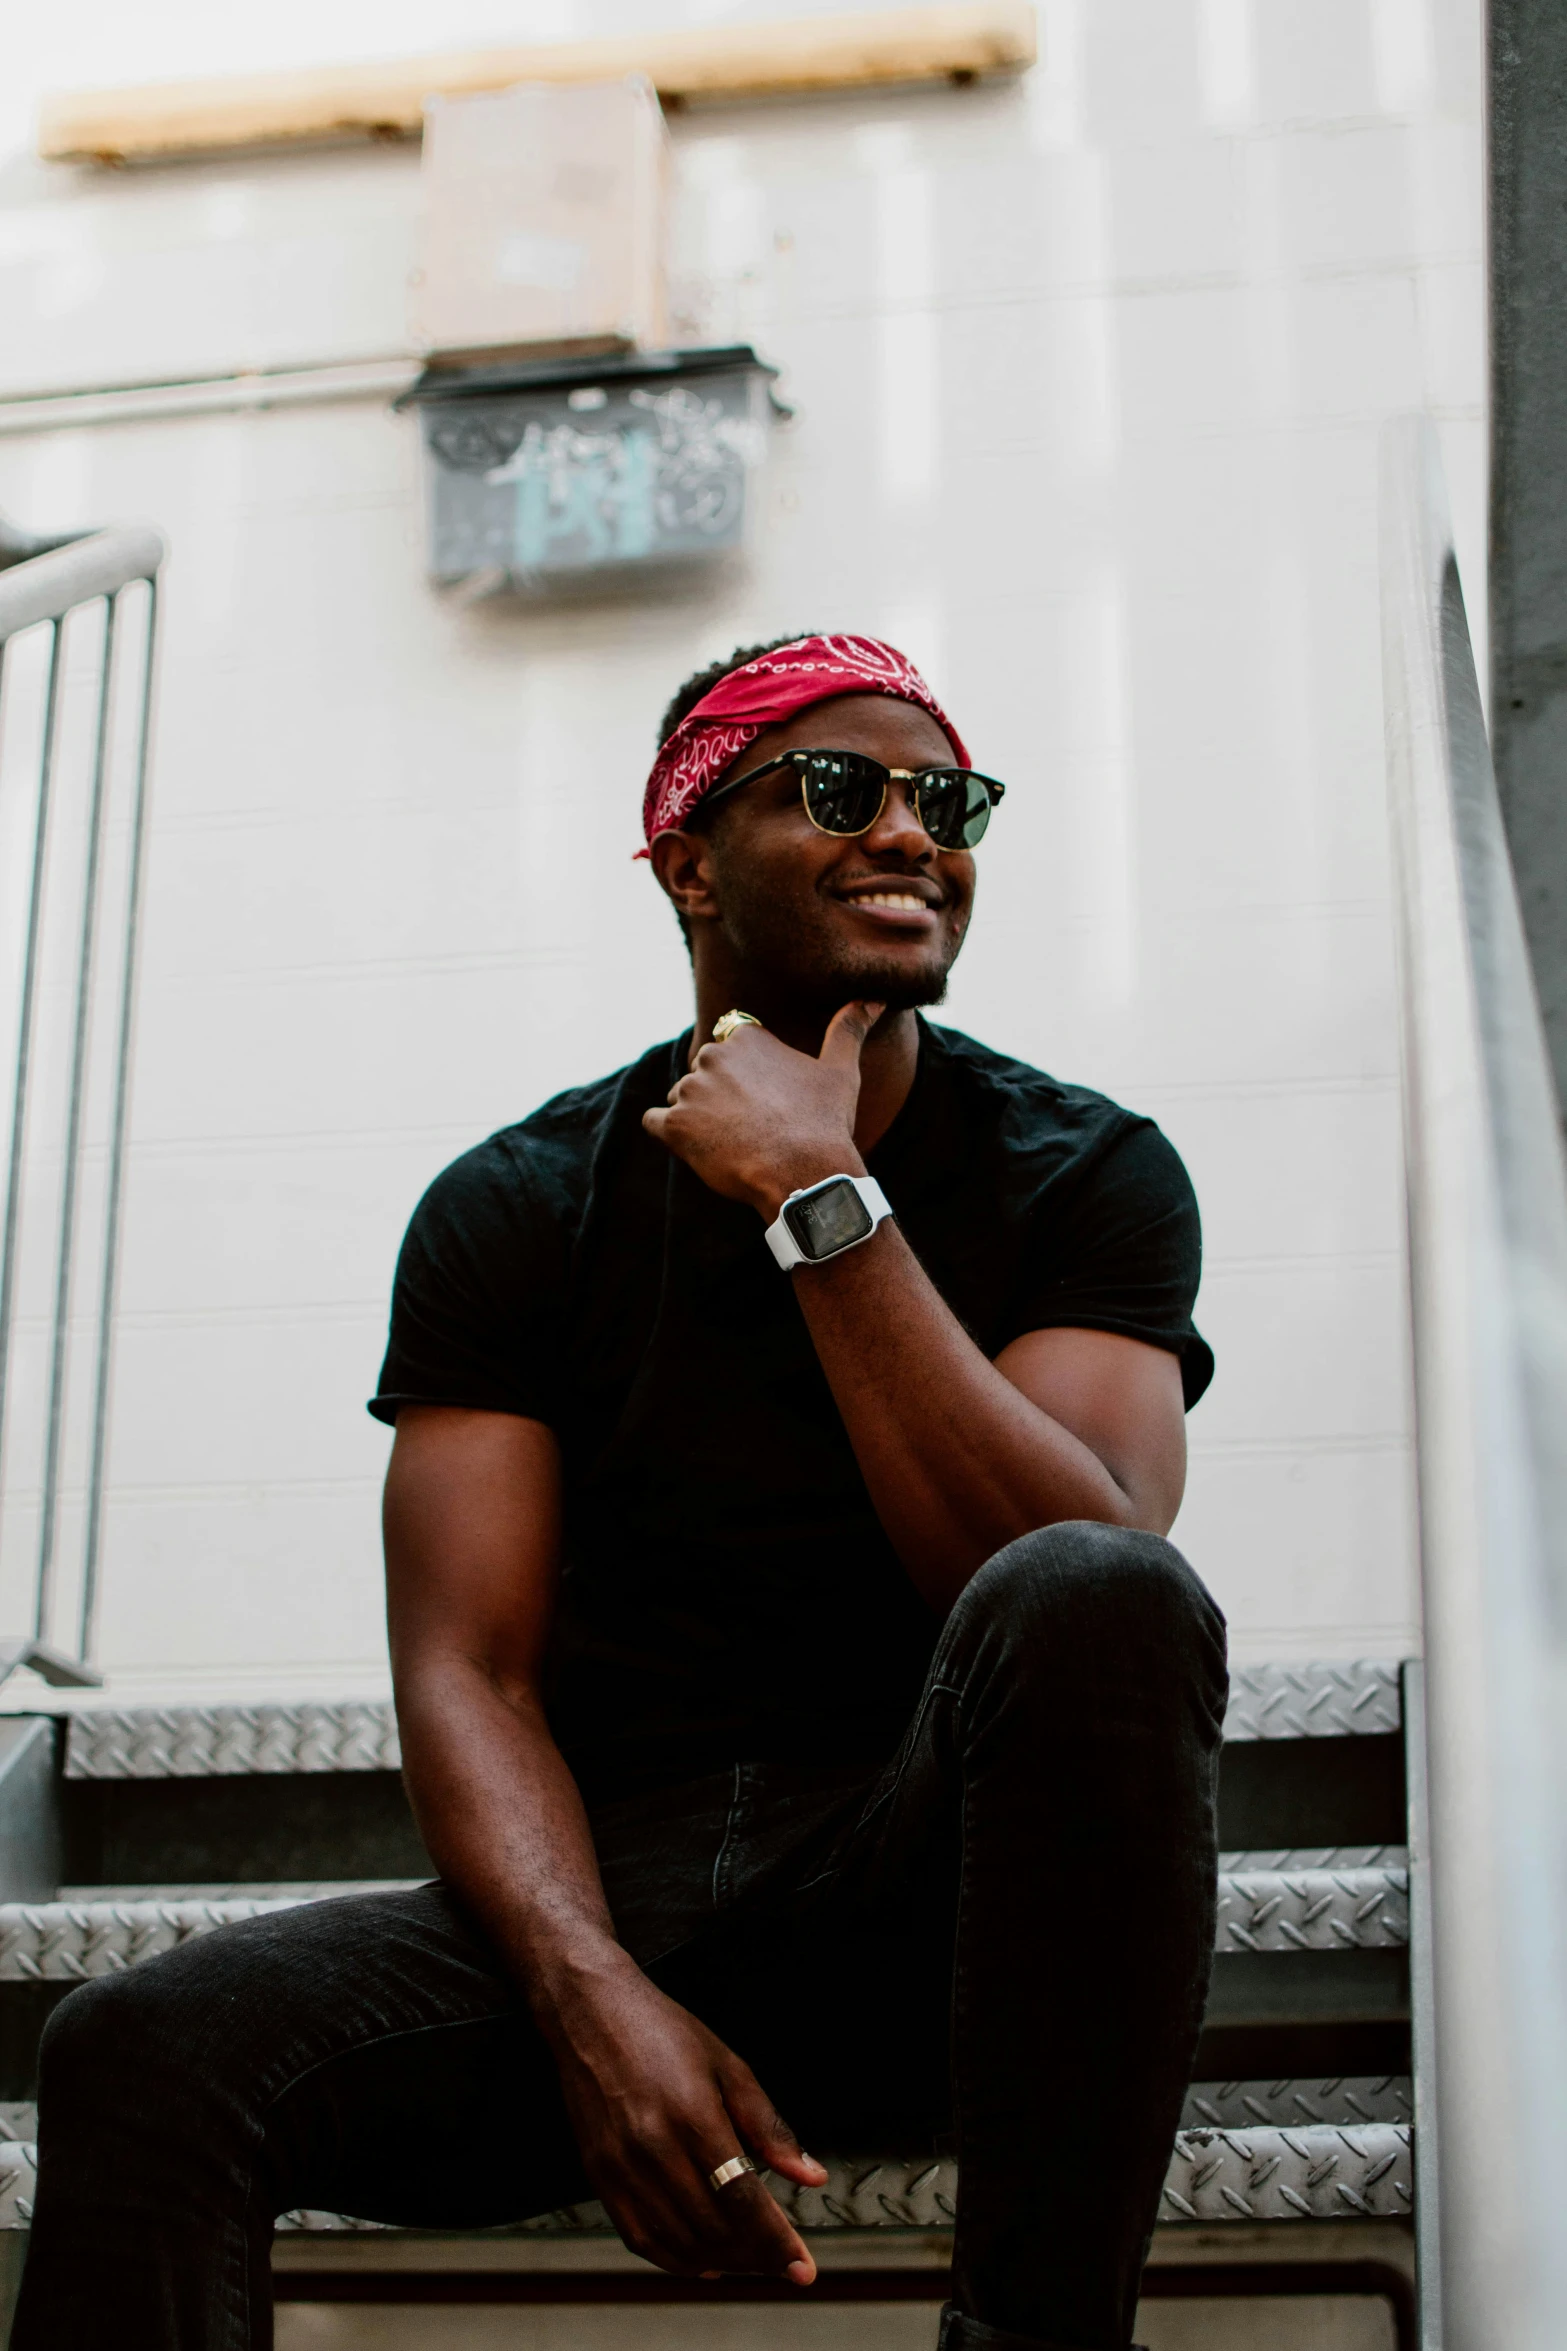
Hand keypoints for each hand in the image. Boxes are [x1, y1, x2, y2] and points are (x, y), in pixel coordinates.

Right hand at [541, 1948, 828, 2281]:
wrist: (592, 2013)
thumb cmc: (663, 2032)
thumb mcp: (729, 2066)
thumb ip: (769, 2127)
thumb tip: (811, 2175)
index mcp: (693, 2115)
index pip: (742, 2200)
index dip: (776, 2241)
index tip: (801, 2267)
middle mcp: (653, 2147)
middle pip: (713, 2230)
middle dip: (755, 2256)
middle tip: (780, 2261)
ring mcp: (621, 2167)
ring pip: (679, 2243)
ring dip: (720, 2263)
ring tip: (749, 2260)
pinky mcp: (599, 2176)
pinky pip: (640, 2239)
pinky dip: (676, 2260)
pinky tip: (702, 2260)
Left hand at [643, 1002, 883, 1217]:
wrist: (803, 1173)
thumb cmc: (824, 1122)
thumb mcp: (841, 1071)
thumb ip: (849, 1029)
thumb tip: (874, 997)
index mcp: (745, 1037)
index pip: (729, 1050)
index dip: (745, 1078)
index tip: (766, 1102)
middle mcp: (711, 1055)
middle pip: (703, 1075)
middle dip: (719, 1098)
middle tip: (754, 1127)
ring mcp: (689, 1090)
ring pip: (681, 1100)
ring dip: (698, 1119)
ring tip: (734, 1142)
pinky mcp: (673, 1125)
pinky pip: (655, 1123)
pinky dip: (670, 1134)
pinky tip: (699, 1148)